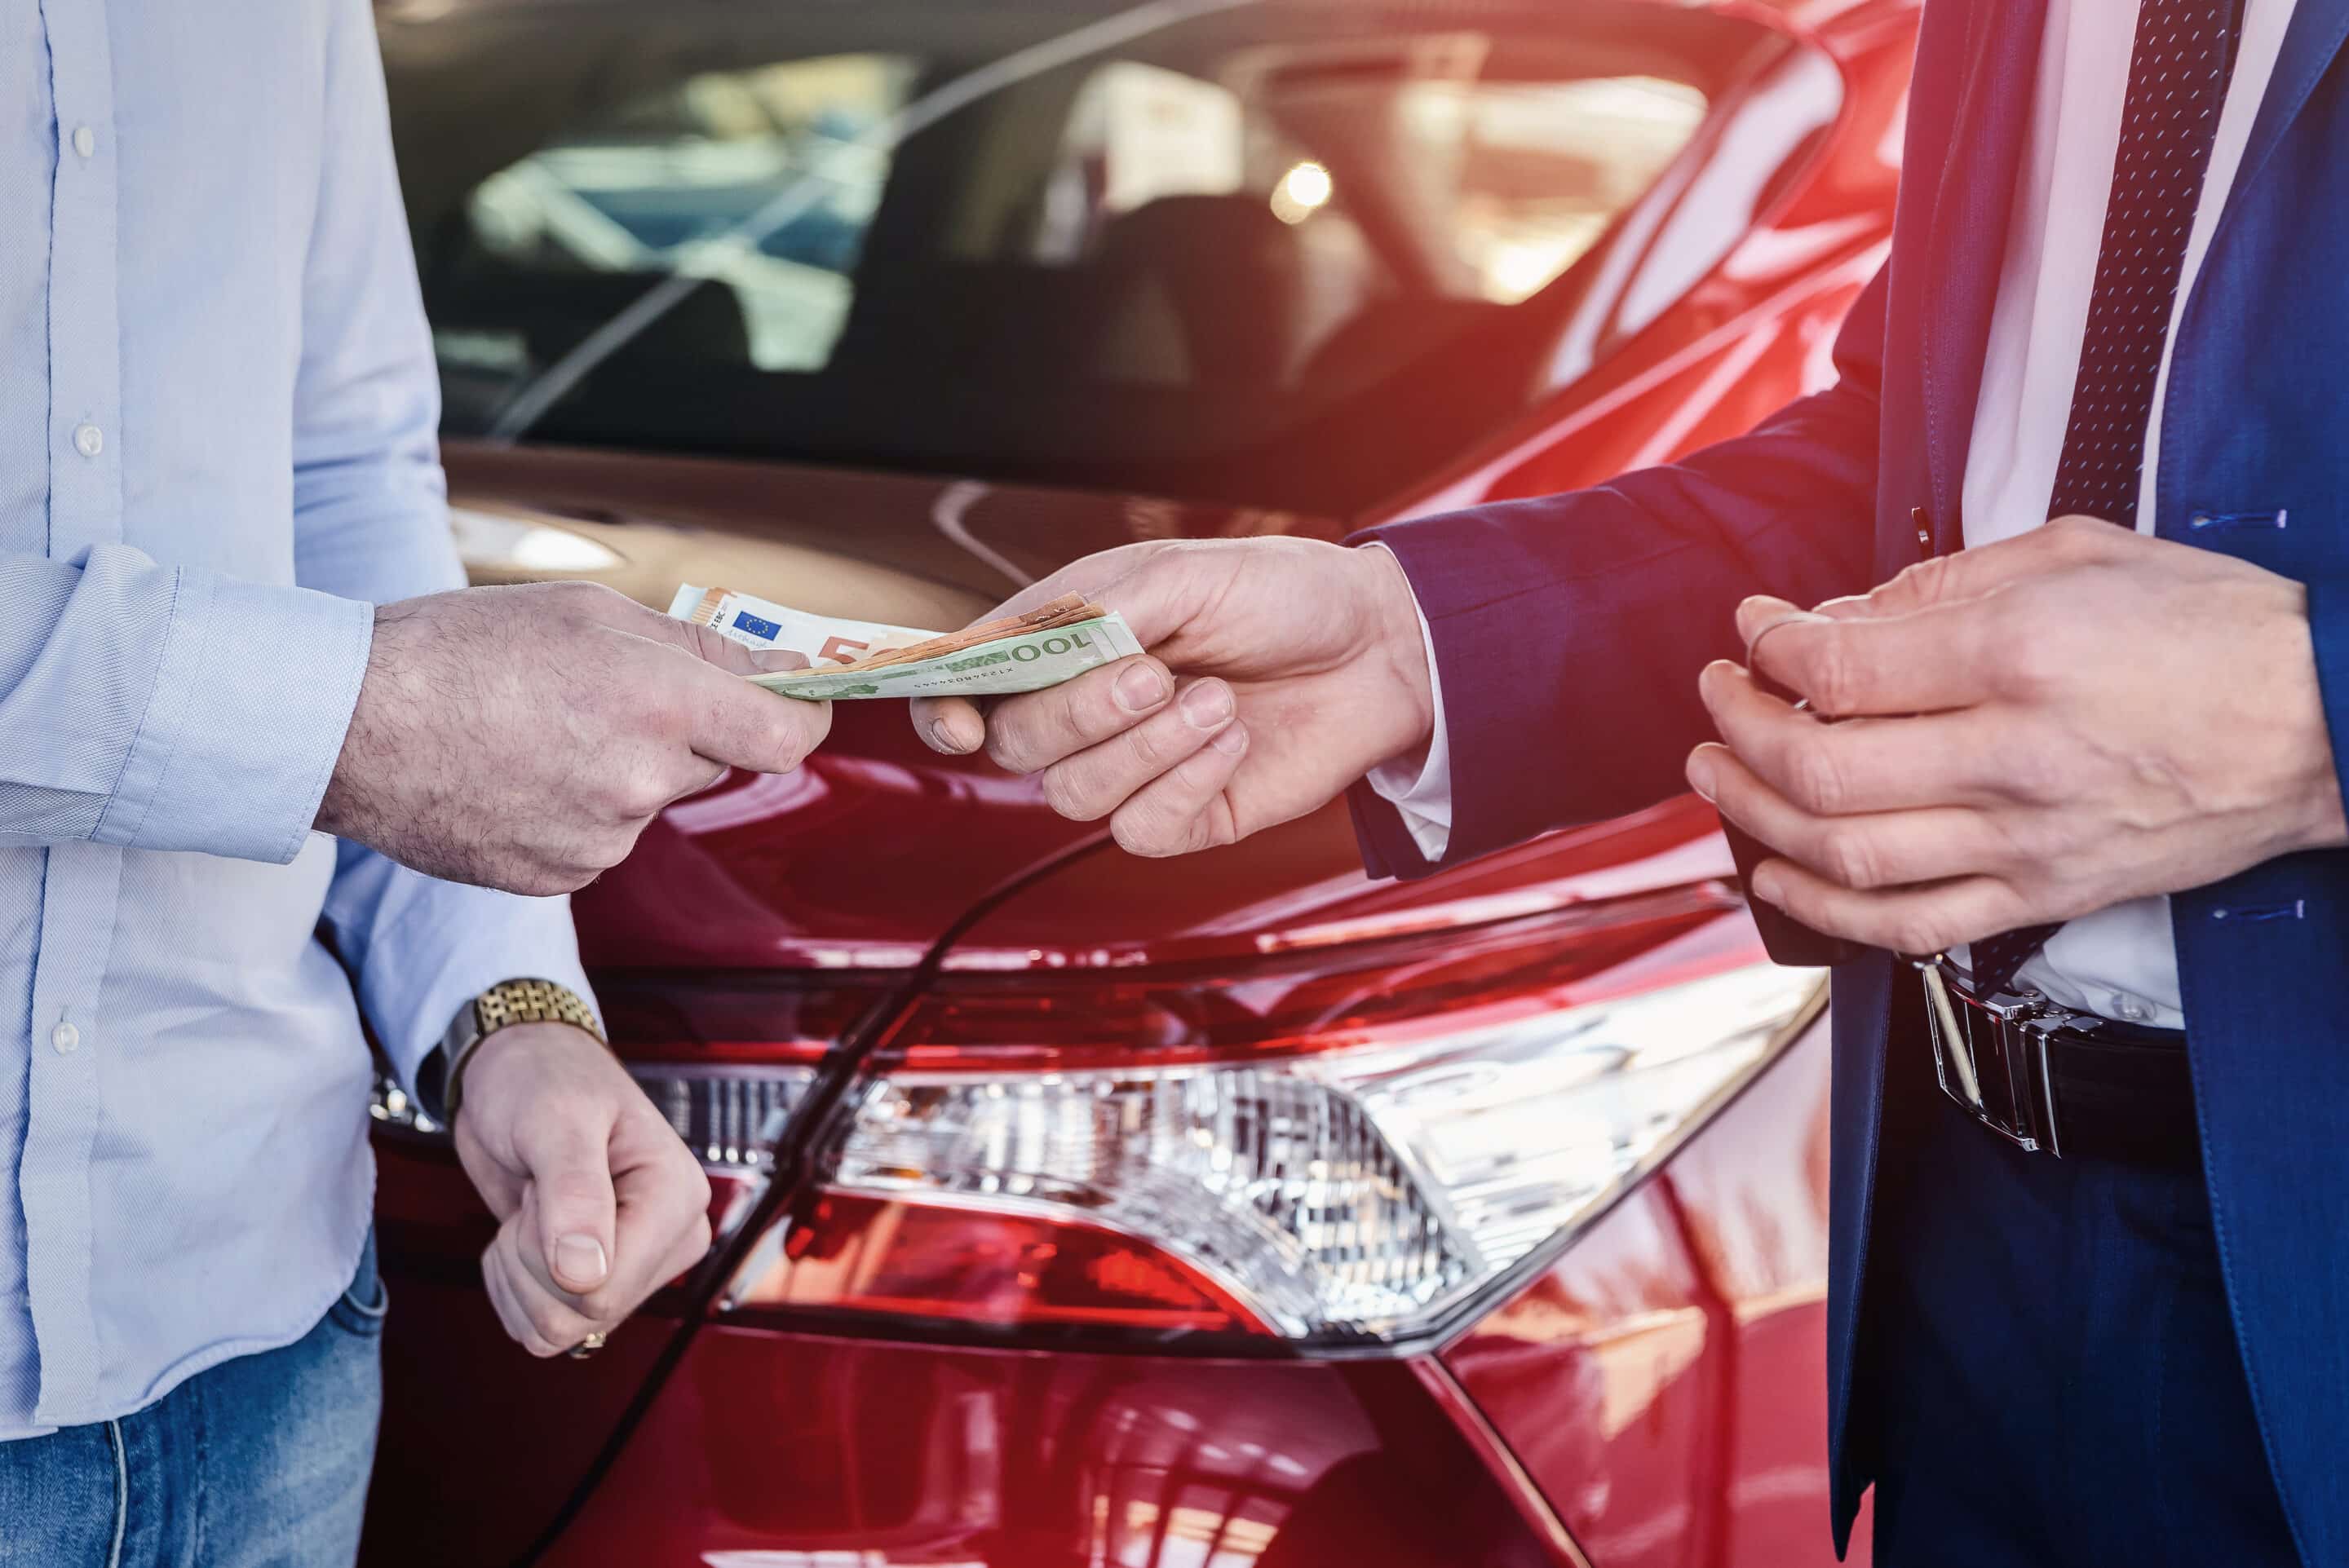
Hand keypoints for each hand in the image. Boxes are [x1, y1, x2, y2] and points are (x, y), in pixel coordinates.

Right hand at [317, 581, 830, 893]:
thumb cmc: (459, 650)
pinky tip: (515, 775)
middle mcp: (640, 781)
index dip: (800, 717)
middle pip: (711, 761)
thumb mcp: (587, 613)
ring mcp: (600, 840)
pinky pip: (598, 840)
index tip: (796, 704)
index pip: (786, 736)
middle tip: (601, 695)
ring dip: (618, 770)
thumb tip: (776, 666)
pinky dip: (573, 811)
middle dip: (680, 730)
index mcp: (658, 703)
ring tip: (536, 732)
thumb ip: (695, 645)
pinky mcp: (559, 878)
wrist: (349, 726)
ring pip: (648, 801)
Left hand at [451, 1022, 712, 1357]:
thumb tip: (586, 1277)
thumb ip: (573, 1195)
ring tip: (534, 1207)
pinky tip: (523, 1232)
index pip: (606, 1291)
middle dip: (530, 1260)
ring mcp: (632, 1266)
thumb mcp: (554, 1120)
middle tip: (539, 1192)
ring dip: (516, 1275)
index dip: (547, 1253)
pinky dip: (510, 1289)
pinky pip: (539, 1331)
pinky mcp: (595, 1282)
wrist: (515, 1075)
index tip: (546, 1186)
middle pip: (582, 1316)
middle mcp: (666, 1240)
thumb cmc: (542, 1080)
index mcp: (676, 1199)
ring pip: (555, 1332)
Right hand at [910, 538, 1433, 855]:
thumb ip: (1102, 611)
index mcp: (1066, 640)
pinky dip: (1184, 783)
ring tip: (1216, 699)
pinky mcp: (1182, 817)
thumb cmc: (1281, 595)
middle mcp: (1086, 710)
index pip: (972, 683)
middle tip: (1153, 673)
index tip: (960, 721)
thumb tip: (1045, 649)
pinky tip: (1230, 740)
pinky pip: (1140, 829)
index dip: (946, 708)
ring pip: (1074, 795)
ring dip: (1144, 748)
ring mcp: (1132, 769)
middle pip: (1018, 745)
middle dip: (1079, 713)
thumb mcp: (1184, 572)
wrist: (1378, 646)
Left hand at [1685, 518, 2347, 953]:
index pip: (1839, 667)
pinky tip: (1774, 871)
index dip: (1768, 647)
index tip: (1755, 630)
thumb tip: (1836, 618)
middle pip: (1819, 767)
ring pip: (1844, 853)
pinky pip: (1906, 925)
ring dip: (1752, 815)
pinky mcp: (2043, 895)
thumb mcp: (2078, 555)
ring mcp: (2026, 840)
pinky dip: (1822, 908)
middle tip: (1717, 697)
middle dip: (1737, 729)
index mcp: (2020, 656)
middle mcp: (2013, 757)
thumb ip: (1943, 584)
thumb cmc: (2212, 628)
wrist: (2328, 722)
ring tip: (1716, 771)